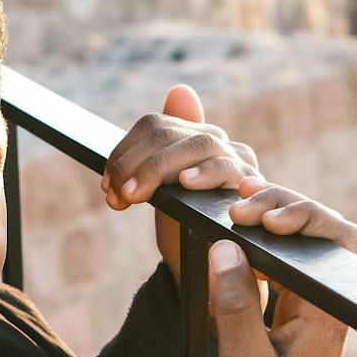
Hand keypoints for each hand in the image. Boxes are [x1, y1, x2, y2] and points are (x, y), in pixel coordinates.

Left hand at [101, 85, 258, 280]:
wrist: (207, 265)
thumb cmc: (182, 225)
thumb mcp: (157, 193)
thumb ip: (151, 156)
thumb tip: (178, 91)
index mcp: (189, 137)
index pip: (154, 126)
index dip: (125, 151)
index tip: (106, 183)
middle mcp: (216, 141)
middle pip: (169, 134)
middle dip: (134, 164)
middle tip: (114, 195)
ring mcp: (236, 158)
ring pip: (198, 144)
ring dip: (159, 167)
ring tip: (134, 194)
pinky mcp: (250, 181)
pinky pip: (227, 168)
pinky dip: (205, 172)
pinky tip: (184, 183)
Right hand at [207, 187, 356, 356]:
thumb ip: (234, 306)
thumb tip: (223, 246)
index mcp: (325, 314)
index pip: (336, 241)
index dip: (303, 216)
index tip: (259, 221)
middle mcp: (320, 306)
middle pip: (315, 234)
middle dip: (278, 210)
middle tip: (234, 208)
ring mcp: (302, 311)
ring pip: (291, 249)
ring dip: (261, 228)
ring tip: (225, 215)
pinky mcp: (281, 321)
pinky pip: (272, 270)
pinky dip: (250, 252)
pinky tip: (224, 246)